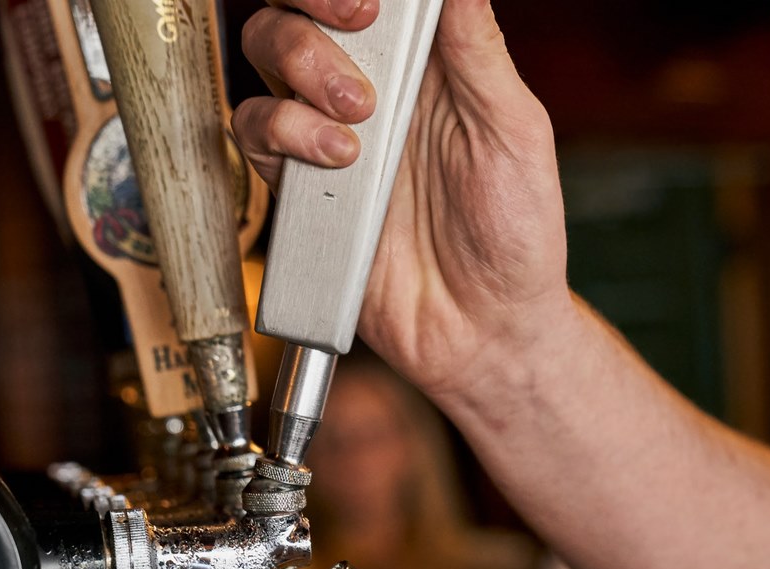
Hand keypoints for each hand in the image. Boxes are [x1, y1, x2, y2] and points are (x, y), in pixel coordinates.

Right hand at [232, 0, 579, 400]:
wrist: (482, 335)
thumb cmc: (515, 239)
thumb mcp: (514, 133)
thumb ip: (479, 49)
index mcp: (428, 60)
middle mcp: (373, 86)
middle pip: (299, 7)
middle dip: (314, 6)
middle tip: (355, 25)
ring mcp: (329, 133)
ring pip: (267, 54)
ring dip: (303, 66)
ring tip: (358, 116)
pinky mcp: (300, 185)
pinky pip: (255, 132)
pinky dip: (284, 132)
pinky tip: (336, 160)